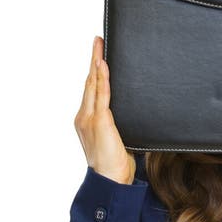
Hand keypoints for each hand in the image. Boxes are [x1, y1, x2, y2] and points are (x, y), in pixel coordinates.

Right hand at [74, 36, 135, 184]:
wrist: (111, 181)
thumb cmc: (116, 166)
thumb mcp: (118, 140)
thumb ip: (121, 125)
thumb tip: (138, 115)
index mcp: (87, 121)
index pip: (91, 91)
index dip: (94, 72)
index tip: (98, 56)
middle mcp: (84, 117)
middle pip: (89, 82)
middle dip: (93, 60)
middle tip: (98, 41)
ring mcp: (90, 118)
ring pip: (93, 84)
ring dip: (97, 62)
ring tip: (99, 44)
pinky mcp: (100, 121)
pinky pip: (101, 94)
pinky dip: (102, 78)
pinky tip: (103, 64)